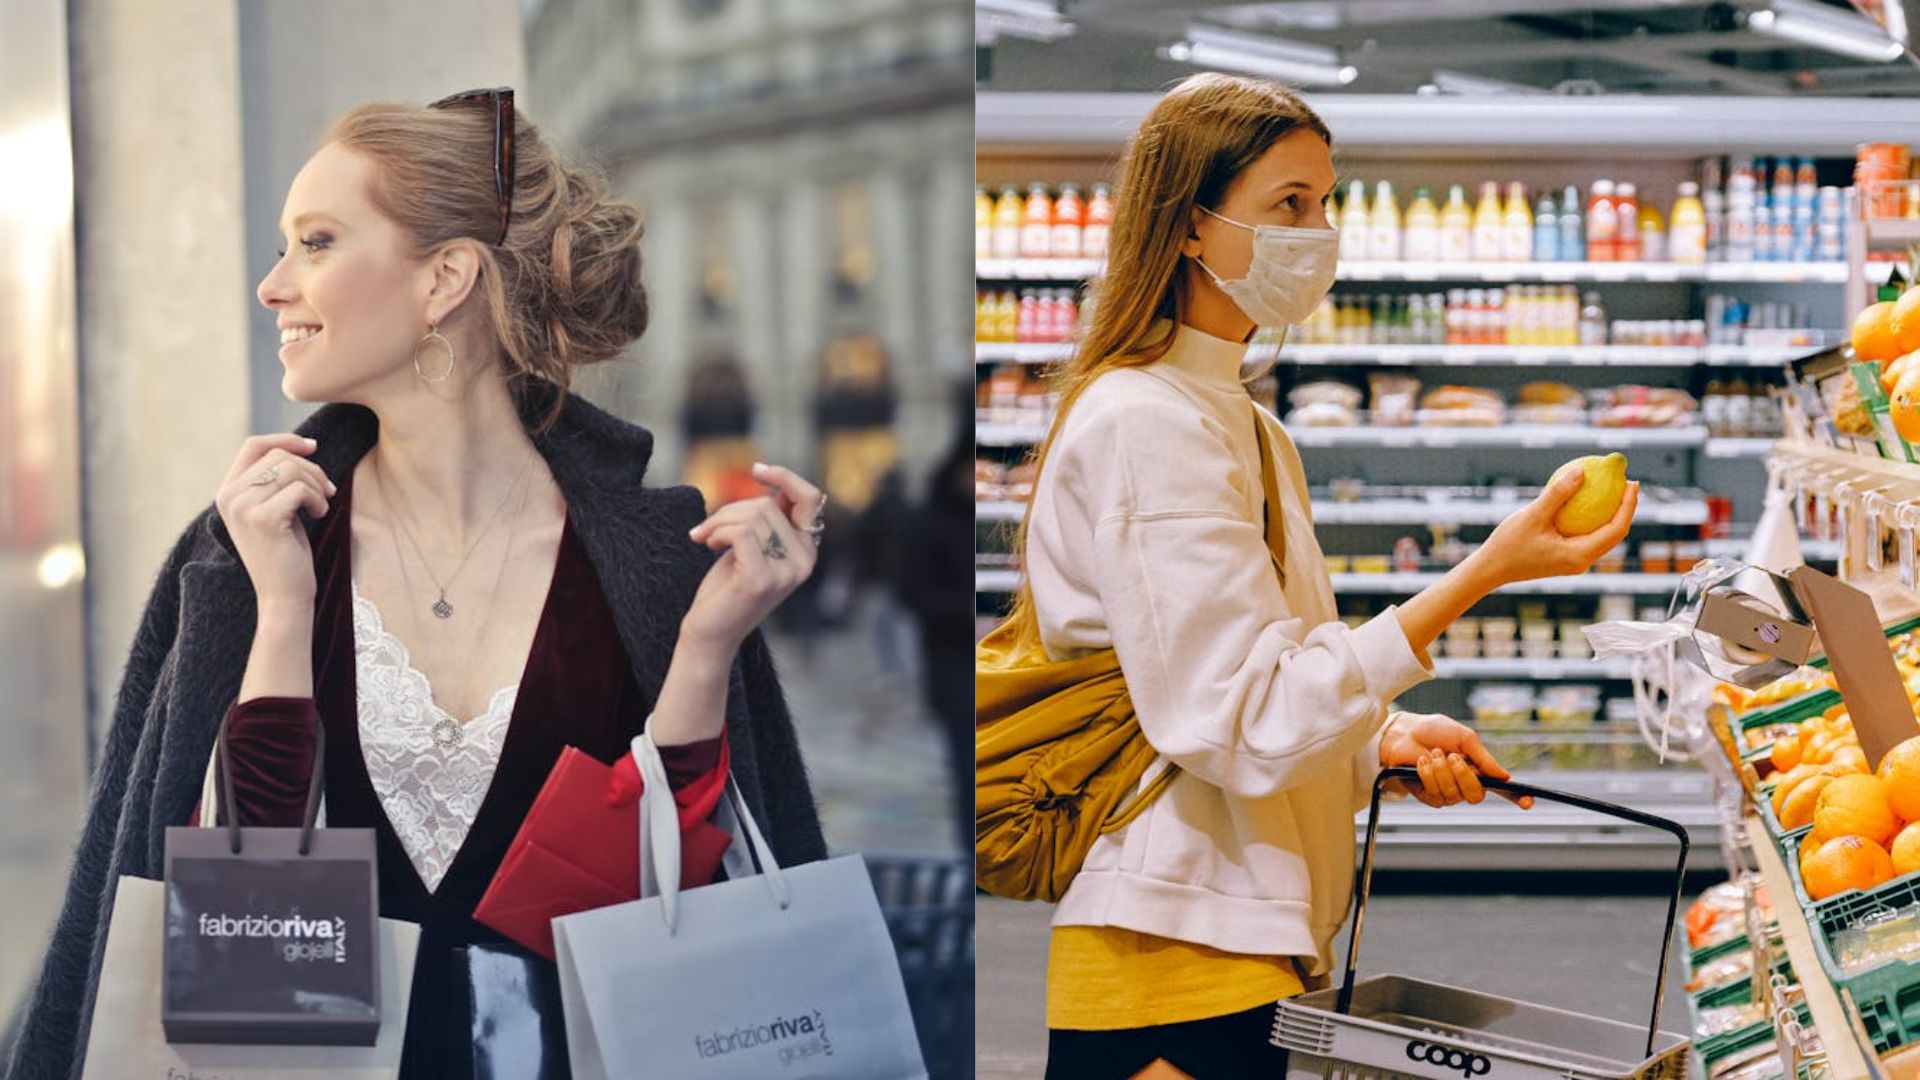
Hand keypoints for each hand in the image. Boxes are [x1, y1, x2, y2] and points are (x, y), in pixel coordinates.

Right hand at [216, 434, 334, 612]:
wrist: (283, 595)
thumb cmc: (286, 552)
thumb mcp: (275, 508)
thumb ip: (275, 480)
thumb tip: (302, 445)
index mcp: (228, 491)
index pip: (254, 444)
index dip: (286, 439)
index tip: (313, 446)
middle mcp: (229, 496)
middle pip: (278, 455)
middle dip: (311, 469)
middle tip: (326, 492)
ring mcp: (243, 507)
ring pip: (291, 469)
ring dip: (317, 484)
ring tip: (321, 505)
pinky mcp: (262, 519)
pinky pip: (300, 489)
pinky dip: (318, 499)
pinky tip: (319, 515)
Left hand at [681, 463, 824, 653]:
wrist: (711, 633)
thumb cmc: (727, 588)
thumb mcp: (754, 547)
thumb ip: (770, 520)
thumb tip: (775, 479)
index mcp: (807, 552)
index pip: (810, 499)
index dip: (785, 477)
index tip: (757, 470)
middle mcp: (804, 562)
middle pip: (768, 504)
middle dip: (730, 509)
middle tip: (708, 530)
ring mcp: (785, 572)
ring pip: (751, 516)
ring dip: (718, 522)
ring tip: (706, 538)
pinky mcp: (761, 579)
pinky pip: (740, 533)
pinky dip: (717, 532)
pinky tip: (707, 544)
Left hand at [1378, 712, 1533, 809]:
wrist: (1404, 732)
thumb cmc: (1435, 732)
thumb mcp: (1464, 738)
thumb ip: (1484, 758)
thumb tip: (1505, 776)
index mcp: (1479, 770)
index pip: (1502, 789)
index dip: (1518, 797)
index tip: (1529, 802)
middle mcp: (1466, 784)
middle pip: (1476, 795)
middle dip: (1464, 776)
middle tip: (1452, 756)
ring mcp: (1448, 793)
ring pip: (1454, 795)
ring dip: (1442, 772)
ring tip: (1434, 754)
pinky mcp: (1429, 797)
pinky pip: (1436, 794)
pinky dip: (1429, 775)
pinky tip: (1422, 762)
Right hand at [1471, 469, 1638, 587]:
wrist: (1491, 569)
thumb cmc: (1509, 544)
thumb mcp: (1533, 515)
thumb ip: (1558, 494)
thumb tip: (1582, 471)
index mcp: (1579, 555)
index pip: (1616, 529)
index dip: (1628, 505)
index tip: (1631, 482)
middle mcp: (1582, 561)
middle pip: (1615, 534)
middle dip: (1625, 508)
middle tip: (1627, 482)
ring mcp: (1575, 561)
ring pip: (1603, 536)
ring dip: (1611, 514)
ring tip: (1614, 489)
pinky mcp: (1566, 558)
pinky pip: (1587, 536)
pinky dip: (1593, 519)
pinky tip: (1588, 501)